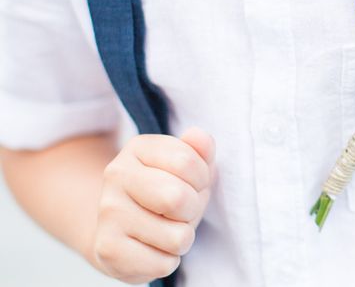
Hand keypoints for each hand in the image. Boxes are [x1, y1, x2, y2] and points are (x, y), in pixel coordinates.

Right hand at [87, 127, 216, 284]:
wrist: (120, 230)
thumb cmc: (165, 191)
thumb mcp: (186, 165)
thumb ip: (200, 148)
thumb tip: (198, 136)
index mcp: (138, 147)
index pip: (187, 162)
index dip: (202, 178)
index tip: (192, 183)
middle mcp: (116, 175)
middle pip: (179, 198)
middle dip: (193, 209)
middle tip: (182, 210)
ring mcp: (108, 212)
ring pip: (177, 236)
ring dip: (183, 237)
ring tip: (167, 229)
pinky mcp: (107, 249)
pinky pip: (163, 264)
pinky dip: (168, 260)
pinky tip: (153, 248)